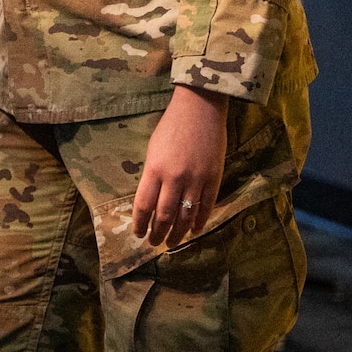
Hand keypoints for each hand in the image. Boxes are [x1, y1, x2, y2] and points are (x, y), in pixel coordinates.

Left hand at [131, 85, 228, 246]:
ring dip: (178, 234)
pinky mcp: (214, 179)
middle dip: (158, 233)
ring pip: (185, 216)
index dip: (140, 223)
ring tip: (172, 243)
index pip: (144, 205)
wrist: (200, 108)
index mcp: (154, 169)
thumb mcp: (153, 148)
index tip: (138, 233)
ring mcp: (196, 180)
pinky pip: (206, 207)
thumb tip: (150, 199)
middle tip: (154, 243)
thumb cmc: (171, 125)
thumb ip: (152, 174)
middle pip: (164, 216)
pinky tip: (194, 230)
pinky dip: (199, 222)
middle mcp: (174, 178)